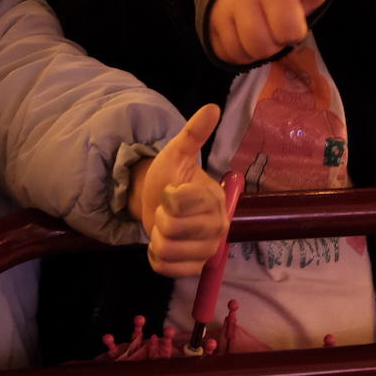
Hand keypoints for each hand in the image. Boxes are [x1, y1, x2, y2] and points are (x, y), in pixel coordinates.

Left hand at [130, 105, 227, 277]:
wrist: (160, 203)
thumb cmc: (171, 178)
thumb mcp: (177, 153)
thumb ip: (194, 133)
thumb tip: (213, 107)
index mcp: (215, 198)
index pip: (180, 202)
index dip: (168, 197)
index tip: (172, 191)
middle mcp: (219, 226)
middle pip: (173, 228)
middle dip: (161, 217)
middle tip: (168, 211)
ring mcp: (209, 249)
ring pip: (167, 249)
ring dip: (157, 238)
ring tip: (166, 227)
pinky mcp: (196, 268)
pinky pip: (166, 268)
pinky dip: (157, 257)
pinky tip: (164, 245)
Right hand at [208, 0, 344, 65]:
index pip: (290, 32)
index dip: (294, 31)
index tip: (291, 16)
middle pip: (264, 47)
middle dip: (274, 43)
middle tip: (273, 25)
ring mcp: (221, 8)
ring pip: (245, 53)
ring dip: (256, 50)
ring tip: (259, 29)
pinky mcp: (207, 24)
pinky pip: (227, 55)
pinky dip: (239, 51)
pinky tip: (242, 34)